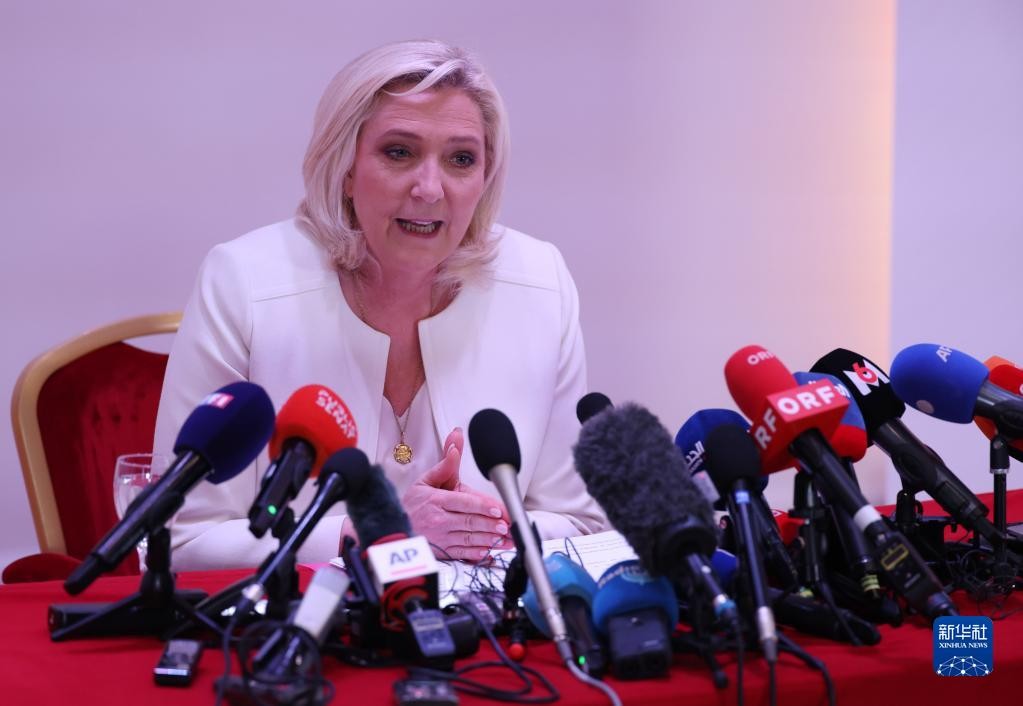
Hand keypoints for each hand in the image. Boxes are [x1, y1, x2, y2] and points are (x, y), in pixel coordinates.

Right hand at [402, 427, 511, 561]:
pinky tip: (490, 552)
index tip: (498, 510)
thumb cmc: (414, 503)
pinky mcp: (442, 551)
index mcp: (437, 500)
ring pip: (469, 539)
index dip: (482, 506)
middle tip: (508, 526)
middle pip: (469, 522)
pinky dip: (477, 554)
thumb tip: (456, 439)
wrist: (393, 525)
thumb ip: (447, 462)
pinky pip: (462, 553)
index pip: (464, 502)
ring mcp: (441, 537)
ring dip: (490, 540)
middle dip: (491, 525)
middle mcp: (439, 519)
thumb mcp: (427, 479)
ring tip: (506, 540)